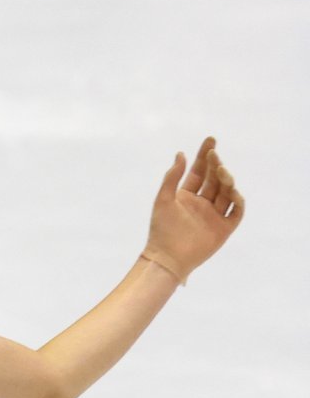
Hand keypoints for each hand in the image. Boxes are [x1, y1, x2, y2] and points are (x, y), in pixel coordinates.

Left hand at [143, 136, 244, 283]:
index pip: (198, 172)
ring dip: (226, 180)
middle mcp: (202, 204)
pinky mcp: (224, 229)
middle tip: (214, 153)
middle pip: (213, 179)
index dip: (204, 156)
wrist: (167, 257)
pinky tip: (232, 192)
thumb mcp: (164, 199)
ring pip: (226, 192)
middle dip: (215, 165)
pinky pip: (236, 211)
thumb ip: (172, 177)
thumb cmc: (161, 229)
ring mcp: (214, 215)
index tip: (210, 140)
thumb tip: (181, 153)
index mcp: (186, 196)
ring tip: (221, 172)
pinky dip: (237, 200)